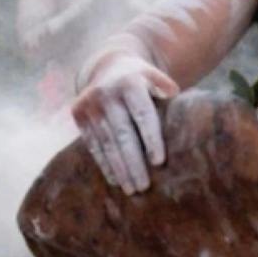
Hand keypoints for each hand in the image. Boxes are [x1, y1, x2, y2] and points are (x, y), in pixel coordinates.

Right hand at [72, 58, 177, 193]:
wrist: (109, 67)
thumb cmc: (142, 81)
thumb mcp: (156, 78)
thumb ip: (168, 91)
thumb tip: (178, 106)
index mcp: (130, 83)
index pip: (142, 114)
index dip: (151, 138)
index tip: (158, 162)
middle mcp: (106, 93)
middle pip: (122, 133)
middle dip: (133, 162)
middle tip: (144, 186)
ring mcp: (89, 104)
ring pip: (106, 142)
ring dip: (119, 168)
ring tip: (131, 189)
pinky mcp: (78, 113)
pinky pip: (93, 143)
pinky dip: (104, 163)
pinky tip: (115, 179)